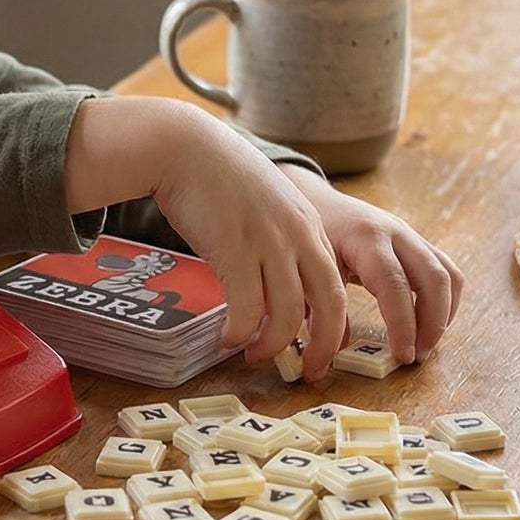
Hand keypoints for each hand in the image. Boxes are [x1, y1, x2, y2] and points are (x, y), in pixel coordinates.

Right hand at [148, 118, 351, 367]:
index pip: (334, 285)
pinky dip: (242, 332)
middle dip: (323, 346)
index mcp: (308, 226)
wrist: (185, 148)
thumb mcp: (264, 206)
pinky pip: (248, 308)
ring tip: (256, 356)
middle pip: (329, 304)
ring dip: (274, 344)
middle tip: (308, 371)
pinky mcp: (235, 250)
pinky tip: (228, 338)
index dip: (332, 324)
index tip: (320, 347)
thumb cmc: (217, 177)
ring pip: (289, 313)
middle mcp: (297, 236)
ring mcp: (269, 243)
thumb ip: (277, 241)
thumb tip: (275, 286)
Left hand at [280, 164, 463, 370]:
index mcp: (367, 238)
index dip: (403, 324)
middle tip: (417, 356)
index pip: (395, 284)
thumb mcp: (311, 267)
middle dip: (433, 323)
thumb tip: (337, 349)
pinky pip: (447, 273)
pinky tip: (427, 325)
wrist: (316, 200)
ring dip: (444, 315)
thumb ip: (324, 305)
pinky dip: (445, 302)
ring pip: (449, 275)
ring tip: (424, 345)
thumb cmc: (311, 234)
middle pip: (435, 279)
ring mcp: (412, 237)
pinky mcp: (419, 244)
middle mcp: (397, 233)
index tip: (402, 355)